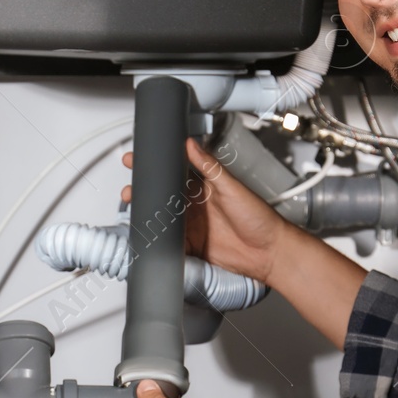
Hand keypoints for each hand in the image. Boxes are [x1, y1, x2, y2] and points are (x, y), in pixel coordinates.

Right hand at [121, 137, 291, 285]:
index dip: (156, 166)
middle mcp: (196, 205)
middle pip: (163, 196)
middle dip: (143, 191)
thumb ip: (209, 167)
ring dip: (146, 215)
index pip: (175, 172)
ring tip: (132, 209)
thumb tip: (191, 145)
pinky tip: (145, 235)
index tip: (138, 159)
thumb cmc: (259, 217)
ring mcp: (192, 226)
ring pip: (162, 219)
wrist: (268, 252)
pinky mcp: (192, 246)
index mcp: (204, 187)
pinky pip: (169, 242)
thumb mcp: (232, 187)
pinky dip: (156, 239)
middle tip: (129, 188)